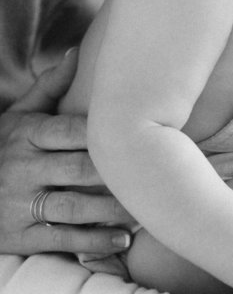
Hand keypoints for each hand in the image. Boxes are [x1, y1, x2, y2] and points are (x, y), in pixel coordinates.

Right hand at [0, 53, 133, 255]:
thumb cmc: (0, 148)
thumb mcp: (17, 116)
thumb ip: (49, 87)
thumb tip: (78, 51)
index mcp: (26, 135)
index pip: (71, 131)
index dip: (106, 134)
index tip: (143, 132)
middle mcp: (23, 169)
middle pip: (78, 170)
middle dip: (117, 173)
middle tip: (156, 173)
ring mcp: (20, 205)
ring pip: (73, 207)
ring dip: (112, 210)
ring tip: (146, 209)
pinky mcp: (21, 236)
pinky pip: (61, 239)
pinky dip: (93, 242)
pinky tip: (123, 239)